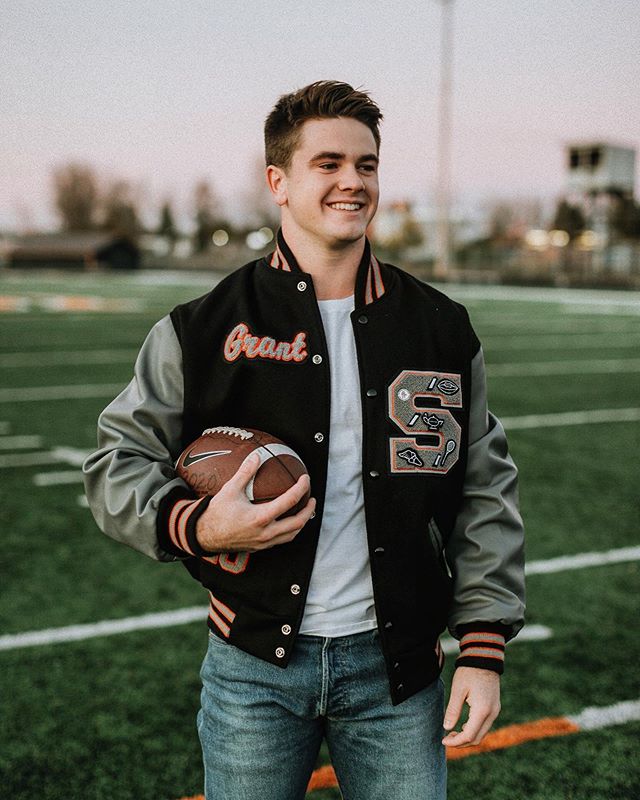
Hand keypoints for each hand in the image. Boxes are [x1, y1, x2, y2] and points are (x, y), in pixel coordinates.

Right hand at [195, 452, 315, 552]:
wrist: (204, 535)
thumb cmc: (216, 513)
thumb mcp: (230, 489)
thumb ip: (245, 472)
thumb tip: (256, 456)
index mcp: (261, 517)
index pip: (290, 500)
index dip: (301, 488)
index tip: (305, 479)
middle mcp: (266, 532)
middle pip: (298, 522)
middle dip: (309, 510)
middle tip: (312, 499)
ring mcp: (264, 542)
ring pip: (292, 535)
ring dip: (301, 522)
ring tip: (305, 511)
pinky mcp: (260, 547)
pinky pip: (282, 540)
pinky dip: (290, 531)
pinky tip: (288, 522)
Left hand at [442, 667, 500, 747]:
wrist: (484, 659)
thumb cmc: (469, 672)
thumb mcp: (458, 690)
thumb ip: (453, 710)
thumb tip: (447, 728)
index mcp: (482, 710)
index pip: (469, 735)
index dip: (456, 742)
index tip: (443, 740)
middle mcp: (492, 713)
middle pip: (478, 739)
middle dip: (461, 742)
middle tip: (447, 739)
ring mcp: (495, 711)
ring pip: (482, 733)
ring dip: (468, 737)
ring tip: (452, 732)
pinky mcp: (495, 708)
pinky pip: (485, 725)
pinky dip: (474, 730)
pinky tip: (463, 725)